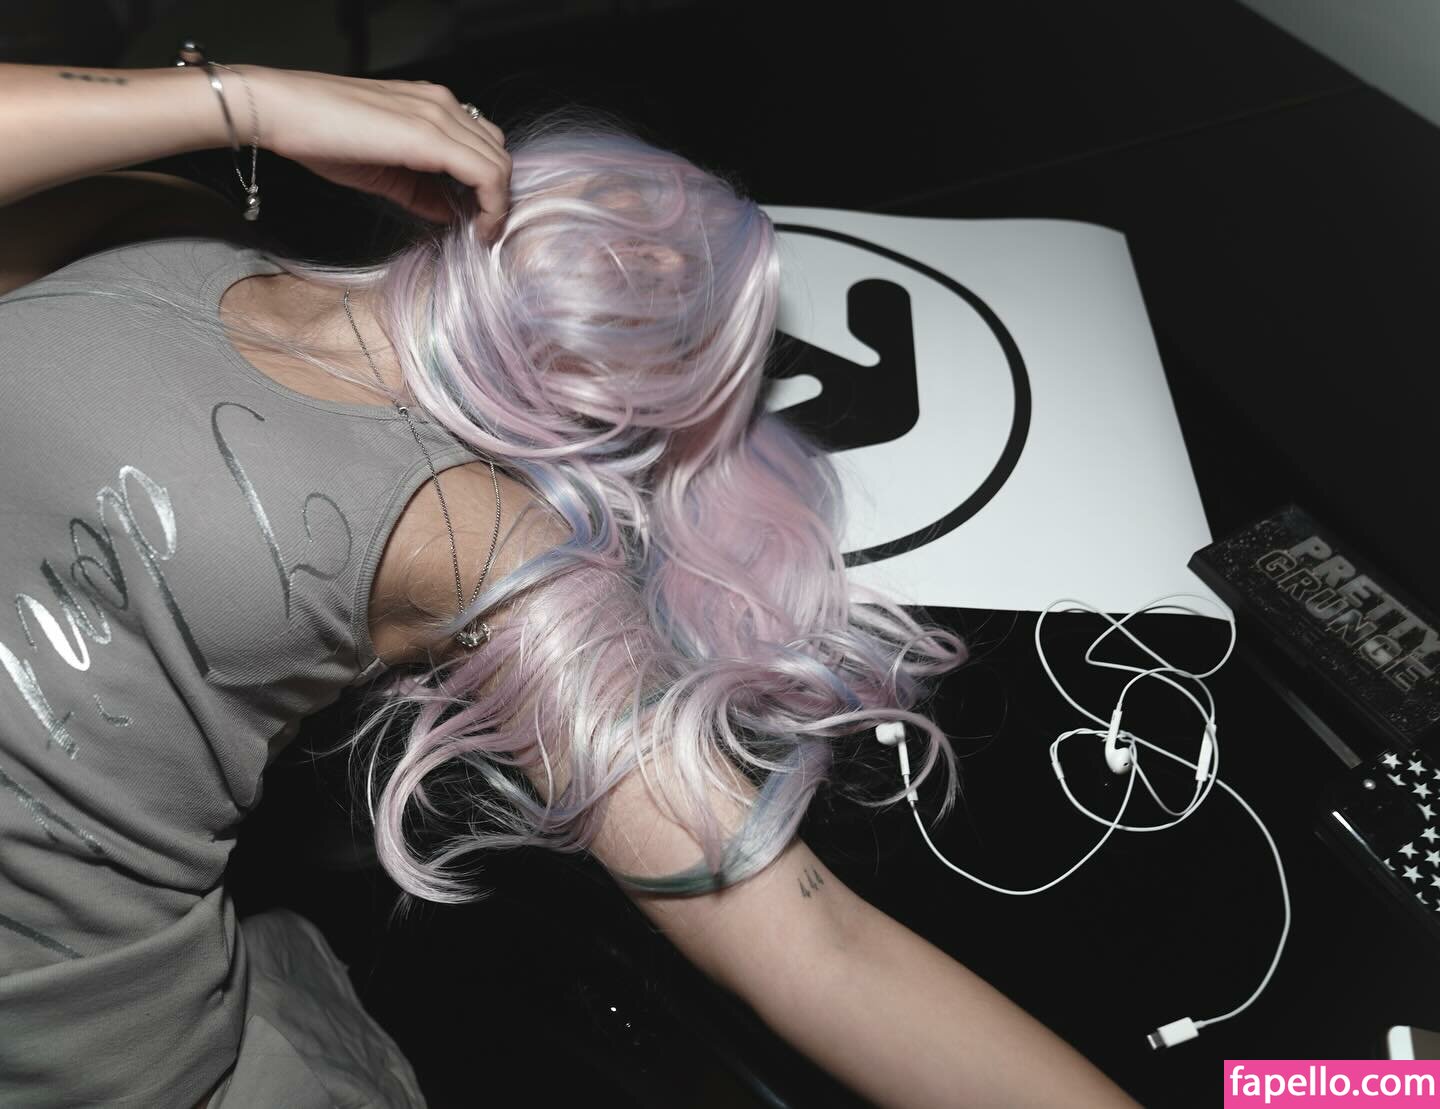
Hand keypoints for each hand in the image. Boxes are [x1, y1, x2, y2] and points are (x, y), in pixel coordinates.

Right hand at [234, 64, 510, 237]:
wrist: (283, 111)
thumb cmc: (320, 135)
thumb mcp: (384, 171)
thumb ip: (422, 191)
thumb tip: (451, 213)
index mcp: (432, 106)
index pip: (484, 144)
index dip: (491, 186)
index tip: (481, 220)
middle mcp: (443, 104)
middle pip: (498, 153)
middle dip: (499, 196)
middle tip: (485, 230)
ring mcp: (439, 115)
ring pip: (499, 162)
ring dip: (498, 202)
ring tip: (482, 231)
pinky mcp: (432, 135)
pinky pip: (485, 172)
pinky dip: (491, 204)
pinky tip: (478, 227)